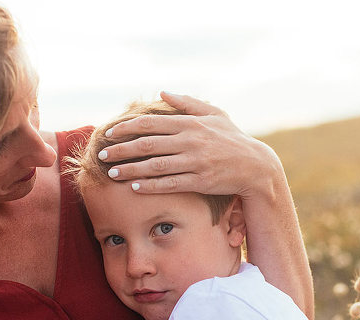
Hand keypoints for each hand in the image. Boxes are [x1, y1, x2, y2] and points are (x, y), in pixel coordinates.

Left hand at [100, 91, 284, 197]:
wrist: (255, 166)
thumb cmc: (232, 139)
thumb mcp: (215, 114)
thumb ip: (187, 102)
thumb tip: (162, 92)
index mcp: (190, 123)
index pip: (150, 124)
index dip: (127, 128)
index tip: (110, 133)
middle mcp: (190, 141)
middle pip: (147, 145)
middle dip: (121, 150)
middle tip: (103, 156)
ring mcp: (195, 162)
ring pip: (155, 166)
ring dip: (131, 170)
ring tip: (112, 174)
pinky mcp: (200, 181)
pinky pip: (170, 184)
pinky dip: (151, 185)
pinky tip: (135, 187)